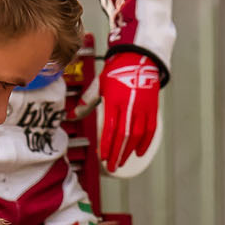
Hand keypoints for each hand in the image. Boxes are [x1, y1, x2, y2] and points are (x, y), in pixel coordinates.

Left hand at [94, 48, 163, 177]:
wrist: (140, 57)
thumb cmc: (118, 70)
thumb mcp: (100, 83)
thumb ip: (87, 101)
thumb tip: (72, 114)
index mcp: (115, 100)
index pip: (110, 127)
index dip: (106, 144)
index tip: (103, 157)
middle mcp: (130, 105)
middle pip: (123, 135)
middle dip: (117, 153)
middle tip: (112, 167)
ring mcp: (143, 108)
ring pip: (137, 135)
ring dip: (129, 151)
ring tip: (122, 161)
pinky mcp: (152, 108)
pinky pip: (150, 129)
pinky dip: (145, 143)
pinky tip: (139, 152)